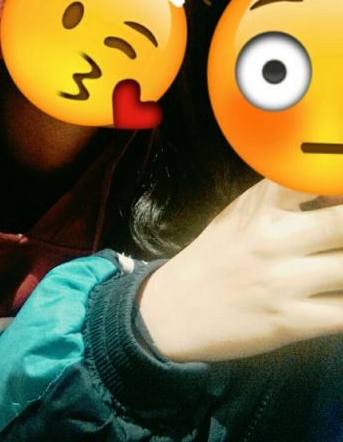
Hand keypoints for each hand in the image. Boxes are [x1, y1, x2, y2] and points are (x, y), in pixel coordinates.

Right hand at [139, 179, 342, 361]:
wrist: (174, 310)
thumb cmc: (213, 259)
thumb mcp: (238, 214)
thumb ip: (282, 199)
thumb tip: (333, 191)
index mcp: (259, 207)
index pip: (311, 177)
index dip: (335, 181)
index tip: (335, 194)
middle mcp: (271, 239)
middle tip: (339, 237)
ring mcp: (282, 281)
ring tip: (335, 265)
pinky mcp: (290, 321)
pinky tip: (336, 297)